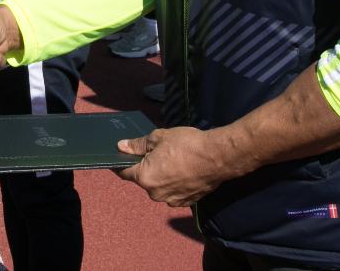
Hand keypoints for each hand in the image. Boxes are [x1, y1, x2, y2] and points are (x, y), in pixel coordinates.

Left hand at [116, 126, 234, 207]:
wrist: (218, 157)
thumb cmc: (187, 145)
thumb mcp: (158, 138)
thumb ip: (138, 145)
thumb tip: (121, 147)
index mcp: (145, 178)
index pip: (124, 172)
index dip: (121, 163)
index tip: (120, 156)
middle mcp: (155, 193)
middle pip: (143, 179)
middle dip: (145, 166)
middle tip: (154, 151)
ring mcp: (171, 200)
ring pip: (159, 186)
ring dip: (160, 175)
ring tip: (172, 159)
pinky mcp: (186, 202)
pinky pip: (173, 192)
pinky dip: (174, 182)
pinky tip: (182, 169)